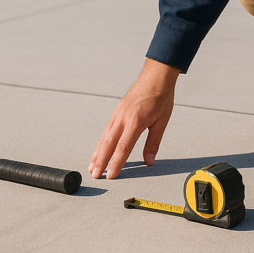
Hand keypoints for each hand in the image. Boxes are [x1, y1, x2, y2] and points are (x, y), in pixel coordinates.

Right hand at [89, 58, 179, 178]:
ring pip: (104, 137)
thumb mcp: (162, 121)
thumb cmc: (161, 97)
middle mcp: (123, 118)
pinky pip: (106, 130)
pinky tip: (98, 150)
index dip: (116, 163)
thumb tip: (149, 161)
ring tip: (92, 166)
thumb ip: (153, 142)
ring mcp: (118, 114)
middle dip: (101, 161)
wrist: (156, 77)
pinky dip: (100, 142)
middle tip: (95, 175)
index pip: (123, 147)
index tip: (111, 175)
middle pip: (108, 144)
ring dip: (97, 153)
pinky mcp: (116, 111)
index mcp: (136, 121)